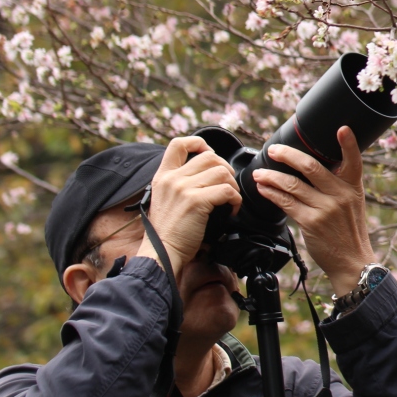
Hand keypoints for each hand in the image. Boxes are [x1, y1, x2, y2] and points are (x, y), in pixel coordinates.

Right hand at [136, 136, 241, 280]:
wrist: (161, 254)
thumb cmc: (166, 232)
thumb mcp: (164, 199)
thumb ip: (178, 183)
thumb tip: (204, 172)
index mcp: (162, 176)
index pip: (178, 143)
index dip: (199, 143)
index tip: (210, 154)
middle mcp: (172, 179)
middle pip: (210, 157)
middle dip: (225, 168)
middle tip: (227, 184)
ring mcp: (183, 189)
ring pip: (222, 172)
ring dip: (232, 185)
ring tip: (230, 199)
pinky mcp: (196, 201)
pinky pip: (227, 190)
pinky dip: (235, 200)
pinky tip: (231, 210)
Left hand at [252, 126, 376, 295]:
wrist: (352, 261)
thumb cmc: (349, 231)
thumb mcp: (352, 203)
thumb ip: (337, 185)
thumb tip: (311, 168)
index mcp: (353, 187)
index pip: (354, 161)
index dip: (349, 144)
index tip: (342, 129)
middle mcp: (340, 195)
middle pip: (312, 167)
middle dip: (288, 155)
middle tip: (274, 150)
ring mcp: (325, 208)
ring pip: (293, 185)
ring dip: (272, 176)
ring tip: (259, 173)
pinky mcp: (311, 222)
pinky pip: (286, 203)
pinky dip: (272, 193)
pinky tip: (264, 188)